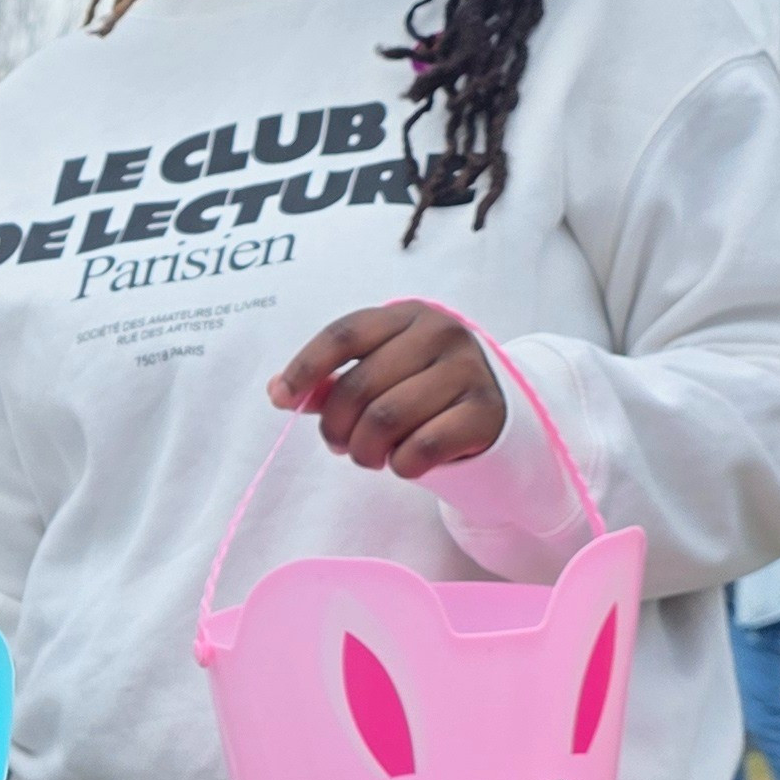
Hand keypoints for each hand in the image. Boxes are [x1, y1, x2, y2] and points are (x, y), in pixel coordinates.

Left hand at [269, 304, 506, 480]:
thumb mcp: (381, 374)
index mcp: (408, 315)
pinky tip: (404, 463)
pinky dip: (401, 464)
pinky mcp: (485, 412)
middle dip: (336, 426)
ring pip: (386, 419)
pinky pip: (422, 447)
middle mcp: (442, 333)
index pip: (344, 335)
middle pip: (359, 386)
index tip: (282, 399)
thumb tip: (280, 391)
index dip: (305, 368)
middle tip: (339, 445)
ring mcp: (468, 370)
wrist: (499, 413)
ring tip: (369, 456)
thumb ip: (332, 382)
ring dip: (365, 450)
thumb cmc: (425, 391)